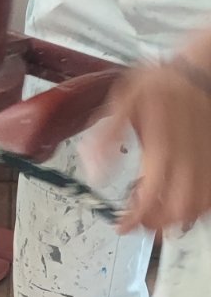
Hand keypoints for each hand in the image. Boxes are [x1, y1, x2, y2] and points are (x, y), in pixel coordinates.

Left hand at [89, 35, 210, 232]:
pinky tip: (183, 206)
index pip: (148, 199)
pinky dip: (198, 209)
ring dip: (177, 221)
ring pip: (197, 209)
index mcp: (160, 148)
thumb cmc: (160, 84)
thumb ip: (105, 138)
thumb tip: (96, 173)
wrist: (197, 70)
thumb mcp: (122, 102)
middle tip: (139, 222)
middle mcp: (187, 160)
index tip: (121, 225)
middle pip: (176, 212)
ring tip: (159, 218)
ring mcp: (205, 162)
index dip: (133, 220)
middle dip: (154, 225)